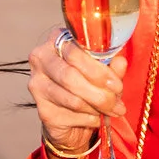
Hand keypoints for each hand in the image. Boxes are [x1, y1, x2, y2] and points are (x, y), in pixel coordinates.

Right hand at [28, 27, 126, 153]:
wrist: (72, 114)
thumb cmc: (89, 82)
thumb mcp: (104, 70)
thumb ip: (112, 65)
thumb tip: (120, 61)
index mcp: (57, 40)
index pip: (76, 53)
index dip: (100, 71)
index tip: (117, 85)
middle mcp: (41, 59)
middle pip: (71, 77)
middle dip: (100, 93)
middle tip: (117, 103)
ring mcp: (37, 85)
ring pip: (72, 99)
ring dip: (98, 108)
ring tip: (112, 110)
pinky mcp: (42, 110)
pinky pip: (71, 115)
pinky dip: (90, 119)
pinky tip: (97, 117)